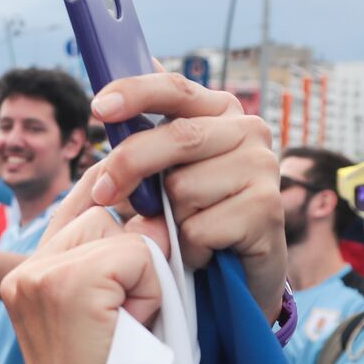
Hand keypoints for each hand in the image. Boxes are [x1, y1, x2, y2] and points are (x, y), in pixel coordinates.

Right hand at [3, 207, 161, 363]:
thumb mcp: (109, 313)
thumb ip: (118, 262)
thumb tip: (157, 215)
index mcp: (29, 275)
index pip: (76, 205)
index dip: (114, 202)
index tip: (143, 228)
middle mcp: (26, 269)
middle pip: (101, 213)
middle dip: (131, 256)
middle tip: (125, 317)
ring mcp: (39, 273)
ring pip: (119, 230)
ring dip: (140, 275)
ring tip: (125, 323)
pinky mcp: (63, 282)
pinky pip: (135, 254)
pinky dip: (148, 291)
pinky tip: (130, 326)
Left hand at [80, 66, 284, 319]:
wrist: (241, 274)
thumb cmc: (196, 215)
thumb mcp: (168, 172)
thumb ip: (148, 135)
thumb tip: (118, 89)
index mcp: (219, 111)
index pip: (175, 89)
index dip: (135, 93)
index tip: (97, 109)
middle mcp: (249, 129)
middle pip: (178, 137)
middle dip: (130, 165)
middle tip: (103, 193)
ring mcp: (262, 166)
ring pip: (184, 188)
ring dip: (170, 220)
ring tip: (187, 229)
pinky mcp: (266, 208)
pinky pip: (198, 228)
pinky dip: (188, 248)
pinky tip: (204, 251)